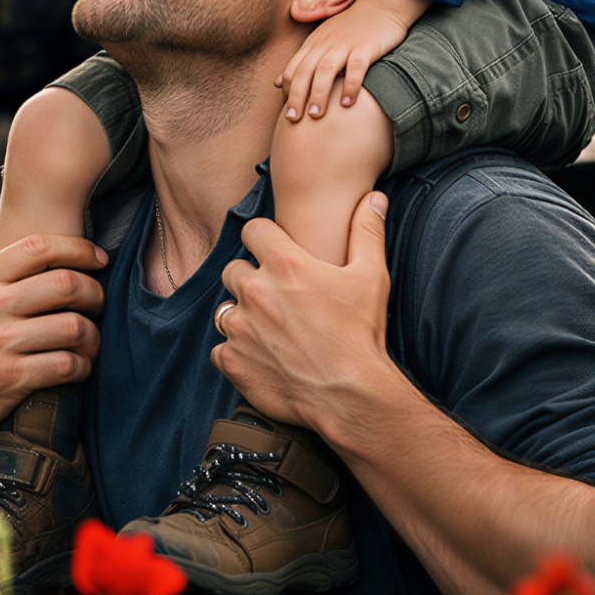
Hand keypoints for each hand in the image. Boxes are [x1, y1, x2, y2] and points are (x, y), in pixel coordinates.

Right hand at [0, 234, 106, 464]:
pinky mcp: (10, 378)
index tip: (99, 259)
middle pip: (66, 285)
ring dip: (92, 336)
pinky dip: (83, 367)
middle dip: (94, 293)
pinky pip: (68, 365)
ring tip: (89, 342)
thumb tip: (57, 260)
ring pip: (74, 326)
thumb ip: (1, 280)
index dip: (79, 249)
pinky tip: (78, 368)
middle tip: (98, 304)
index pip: (39, 246)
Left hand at [211, 191, 393, 431]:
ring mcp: (240, 327)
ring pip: (225, 308)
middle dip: (251, 279)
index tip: (277, 254)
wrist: (352, 396)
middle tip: (278, 299)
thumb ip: (367, 232)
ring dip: (243, 315)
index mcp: (284, 264)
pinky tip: (262, 357)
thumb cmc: (362, 335)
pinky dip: (236, 352)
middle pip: (234, 269)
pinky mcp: (232, 360)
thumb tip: (374, 198)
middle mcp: (255, 291)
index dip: (265, 240)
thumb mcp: (371, 276)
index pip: (253, 230)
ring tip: (271, 330)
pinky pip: (221, 348)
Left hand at [278, 0, 427, 121]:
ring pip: (326, 70)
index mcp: (313, 43)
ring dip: (318, 93)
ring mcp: (345, 44)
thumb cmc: (351, 28)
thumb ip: (301, 61)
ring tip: (315, 115)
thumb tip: (277, 82)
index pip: (293, 68)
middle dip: (297, 96)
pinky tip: (347, 104)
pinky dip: (350, 85)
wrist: (381, 5)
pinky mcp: (365, 47)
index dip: (288, 91)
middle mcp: (325, 44)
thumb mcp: (320, 40)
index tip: (287, 112)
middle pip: (305, 71)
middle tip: (294, 119)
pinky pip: (356, 68)